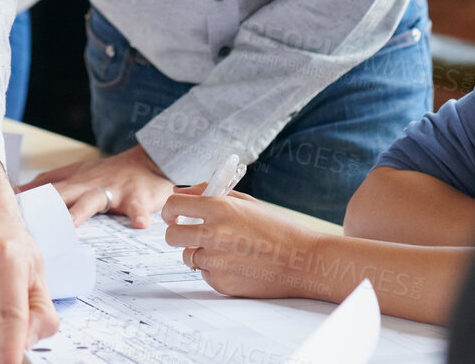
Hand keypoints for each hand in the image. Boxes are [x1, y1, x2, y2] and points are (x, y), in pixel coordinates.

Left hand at [20, 143, 174, 227]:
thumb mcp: (78, 172)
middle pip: (63, 194)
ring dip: (82, 211)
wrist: (150, 161)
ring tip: (72, 224)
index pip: (44, 191)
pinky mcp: (137, 197)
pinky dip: (138, 216)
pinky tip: (139, 225)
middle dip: (44, 208)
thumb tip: (18, 190)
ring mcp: (113, 190)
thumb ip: (50, 181)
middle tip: (27, 224)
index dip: (25, 201)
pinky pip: (138, 208)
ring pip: (94, 200)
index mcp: (74, 182)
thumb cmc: (111, 172)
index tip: (5, 213)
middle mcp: (89, 185)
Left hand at [163, 190, 334, 299]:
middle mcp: (214, 234)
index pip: (173, 206)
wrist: (304, 261)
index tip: (172, 215)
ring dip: (199, 253)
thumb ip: (210, 193)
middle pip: (171, 235)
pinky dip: (215, 270)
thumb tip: (180, 192)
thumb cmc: (278, 229)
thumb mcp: (247, 202)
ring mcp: (216, 261)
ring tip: (226, 251)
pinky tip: (237, 265)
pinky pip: (204, 274)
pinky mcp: (221, 282)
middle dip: (177, 234)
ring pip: (188, 256)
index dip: (169, 211)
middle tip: (190, 234)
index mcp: (220, 208)